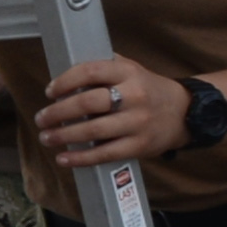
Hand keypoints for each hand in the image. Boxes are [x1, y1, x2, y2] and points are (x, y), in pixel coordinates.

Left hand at [34, 56, 200, 170]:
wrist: (185, 112)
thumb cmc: (148, 89)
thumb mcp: (131, 69)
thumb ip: (103, 68)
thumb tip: (65, 75)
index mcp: (129, 72)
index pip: (90, 71)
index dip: (65, 81)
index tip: (50, 91)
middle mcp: (134, 95)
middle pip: (88, 103)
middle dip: (58, 112)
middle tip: (41, 118)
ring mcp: (138, 122)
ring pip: (93, 130)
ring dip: (63, 135)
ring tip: (47, 137)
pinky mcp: (139, 145)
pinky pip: (105, 153)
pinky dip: (80, 158)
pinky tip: (64, 158)